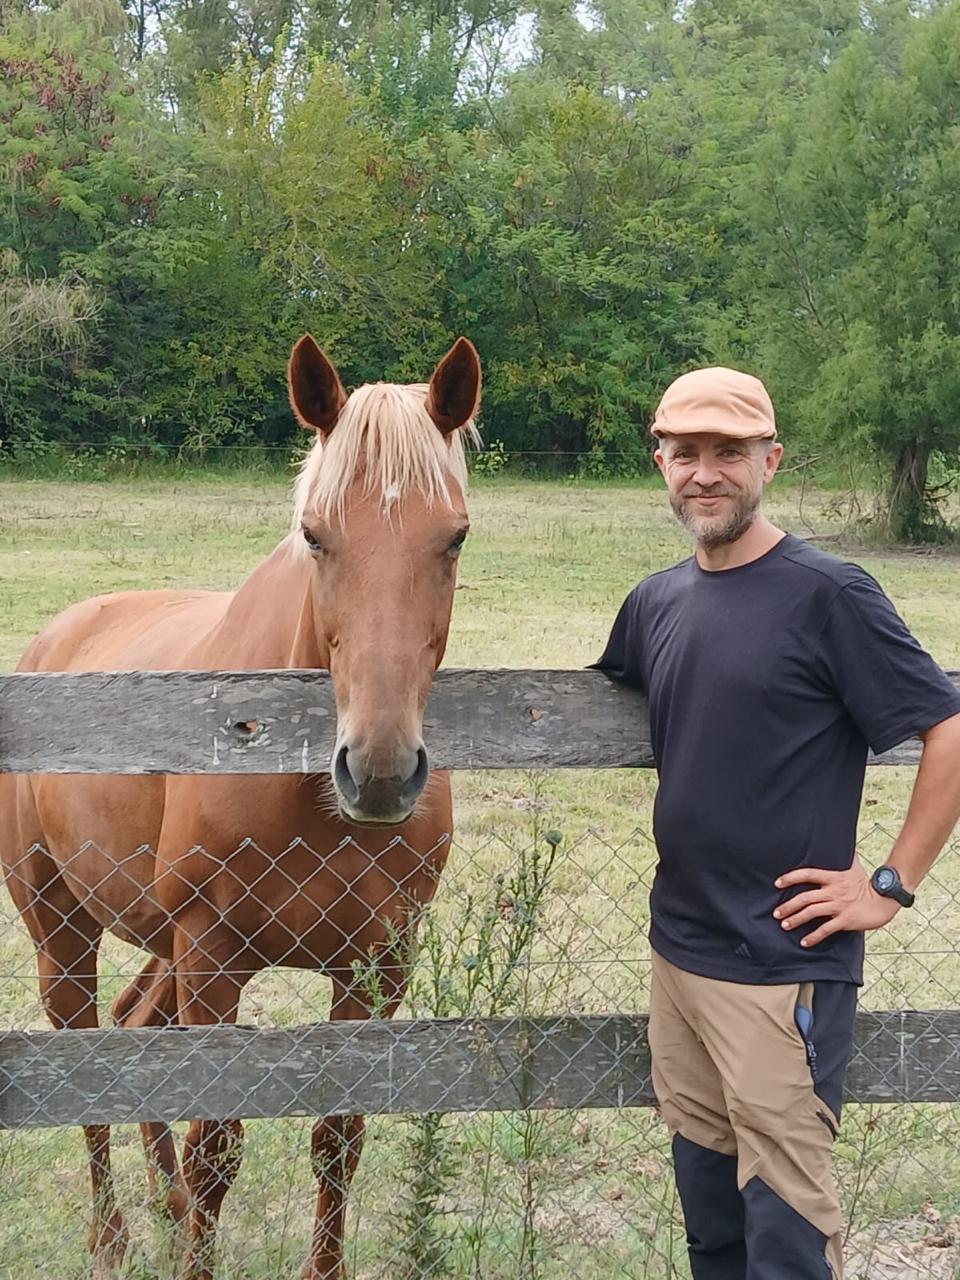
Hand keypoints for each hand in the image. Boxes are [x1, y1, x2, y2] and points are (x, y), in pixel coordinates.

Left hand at [773, 857, 900, 946]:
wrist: (885, 899)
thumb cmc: (868, 882)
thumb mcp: (854, 866)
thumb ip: (844, 857)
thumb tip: (842, 842)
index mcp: (833, 877)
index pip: (807, 874)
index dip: (791, 878)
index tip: (777, 883)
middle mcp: (833, 891)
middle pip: (805, 897)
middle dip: (788, 906)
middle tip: (777, 913)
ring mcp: (839, 906)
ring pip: (812, 913)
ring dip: (796, 920)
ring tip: (785, 925)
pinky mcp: (845, 920)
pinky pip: (825, 929)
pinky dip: (813, 936)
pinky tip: (804, 942)